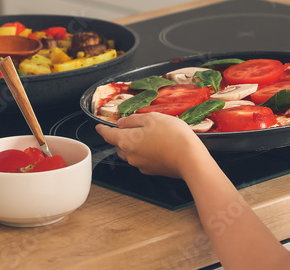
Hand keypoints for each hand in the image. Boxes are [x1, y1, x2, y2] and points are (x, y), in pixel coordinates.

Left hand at [95, 112, 209, 178]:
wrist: (190, 158)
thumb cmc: (172, 135)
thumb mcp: (151, 118)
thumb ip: (133, 120)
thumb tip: (122, 123)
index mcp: (126, 141)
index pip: (108, 135)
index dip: (102, 129)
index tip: (99, 127)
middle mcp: (130, 155)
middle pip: (119, 145)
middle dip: (121, 136)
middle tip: (131, 126)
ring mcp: (141, 165)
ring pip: (130, 153)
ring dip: (133, 144)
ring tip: (147, 134)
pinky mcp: (152, 170)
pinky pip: (143, 159)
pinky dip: (145, 151)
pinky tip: (157, 144)